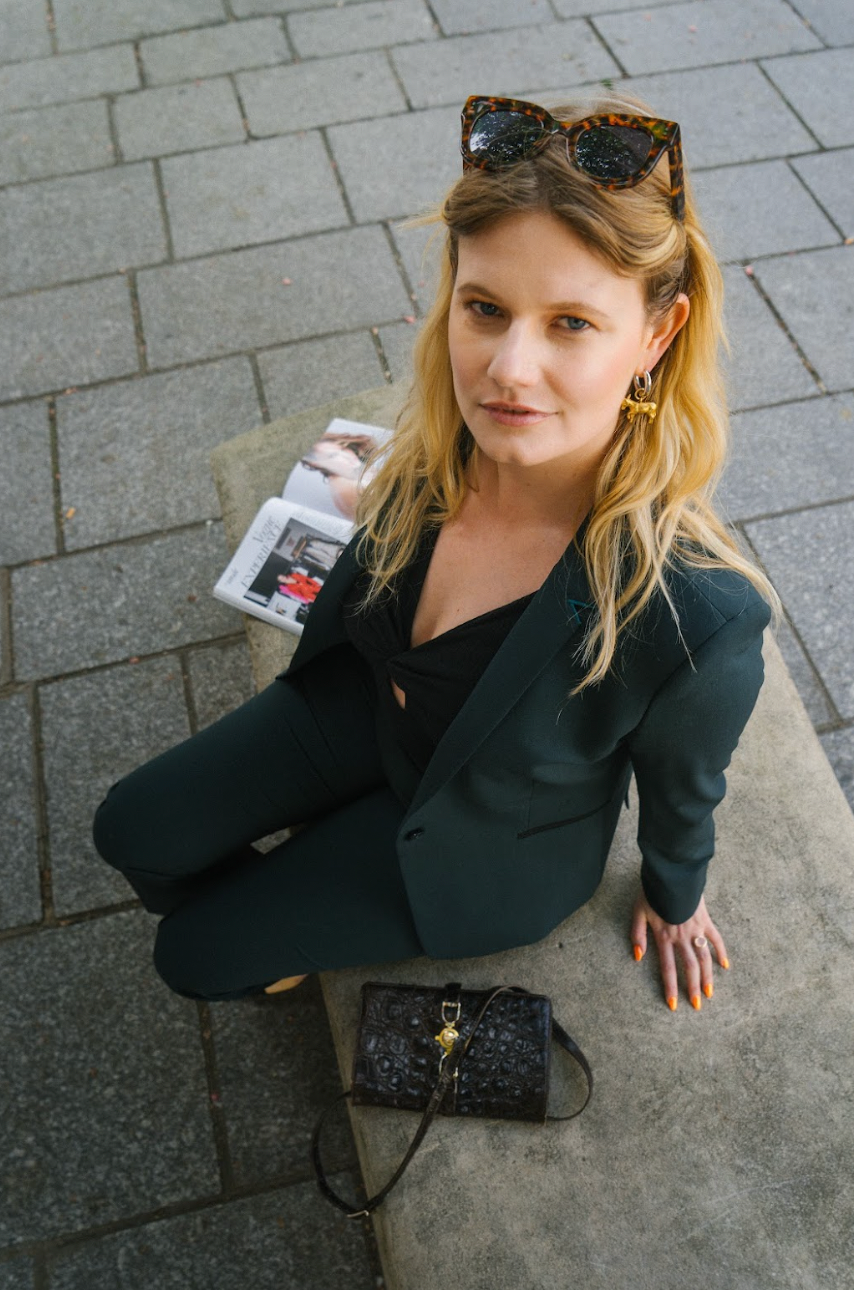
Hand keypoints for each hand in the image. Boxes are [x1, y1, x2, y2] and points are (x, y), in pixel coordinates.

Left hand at [630, 892, 729, 1010]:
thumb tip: (638, 957)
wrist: (672, 873)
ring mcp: (696, 929)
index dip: (671, 987)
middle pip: (689, 967)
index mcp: (664, 937)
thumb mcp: (638, 912)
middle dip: (692, 988)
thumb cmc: (652, 891)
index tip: (674, 1005)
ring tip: (710, 993)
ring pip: (704, 957)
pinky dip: (721, 952)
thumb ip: (637, 935)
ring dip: (708, 976)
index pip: (668, 968)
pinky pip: (716, 939)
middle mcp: (681, 937)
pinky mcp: (706, 920)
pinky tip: (725, 965)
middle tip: (697, 1006)